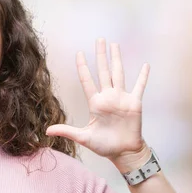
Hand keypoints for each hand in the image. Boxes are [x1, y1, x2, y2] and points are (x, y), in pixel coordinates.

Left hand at [46, 38, 150, 166]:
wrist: (123, 152)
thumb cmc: (104, 146)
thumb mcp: (83, 137)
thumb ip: (66, 131)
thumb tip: (46, 131)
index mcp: (95, 103)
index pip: (87, 81)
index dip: (83, 67)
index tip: (79, 53)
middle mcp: (108, 97)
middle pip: (103, 71)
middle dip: (100, 55)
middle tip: (99, 39)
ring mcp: (122, 98)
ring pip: (118, 73)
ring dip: (117, 59)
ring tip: (115, 45)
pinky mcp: (134, 103)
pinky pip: (139, 87)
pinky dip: (143, 77)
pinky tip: (145, 65)